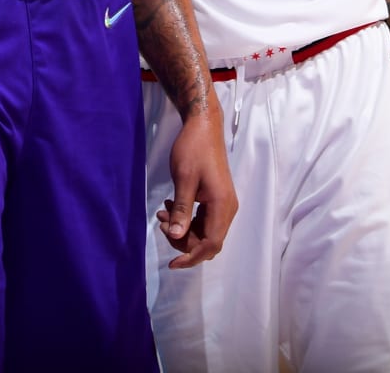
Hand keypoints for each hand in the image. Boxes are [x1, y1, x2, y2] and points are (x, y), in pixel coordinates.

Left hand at [156, 92, 235, 267]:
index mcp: (222, 205)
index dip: (192, 257)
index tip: (172, 263)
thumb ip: (181, 210)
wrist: (203, 126)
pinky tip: (170, 207)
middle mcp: (227, 208)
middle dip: (183, 240)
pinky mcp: (215, 199)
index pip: (211, 244)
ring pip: (204, 232)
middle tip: (162, 223)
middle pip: (207, 241)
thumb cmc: (193, 149)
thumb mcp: (184, 179)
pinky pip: (202, 220)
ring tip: (162, 213)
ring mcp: (222, 204)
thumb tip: (176, 236)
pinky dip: (186, 219)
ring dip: (182, 229)